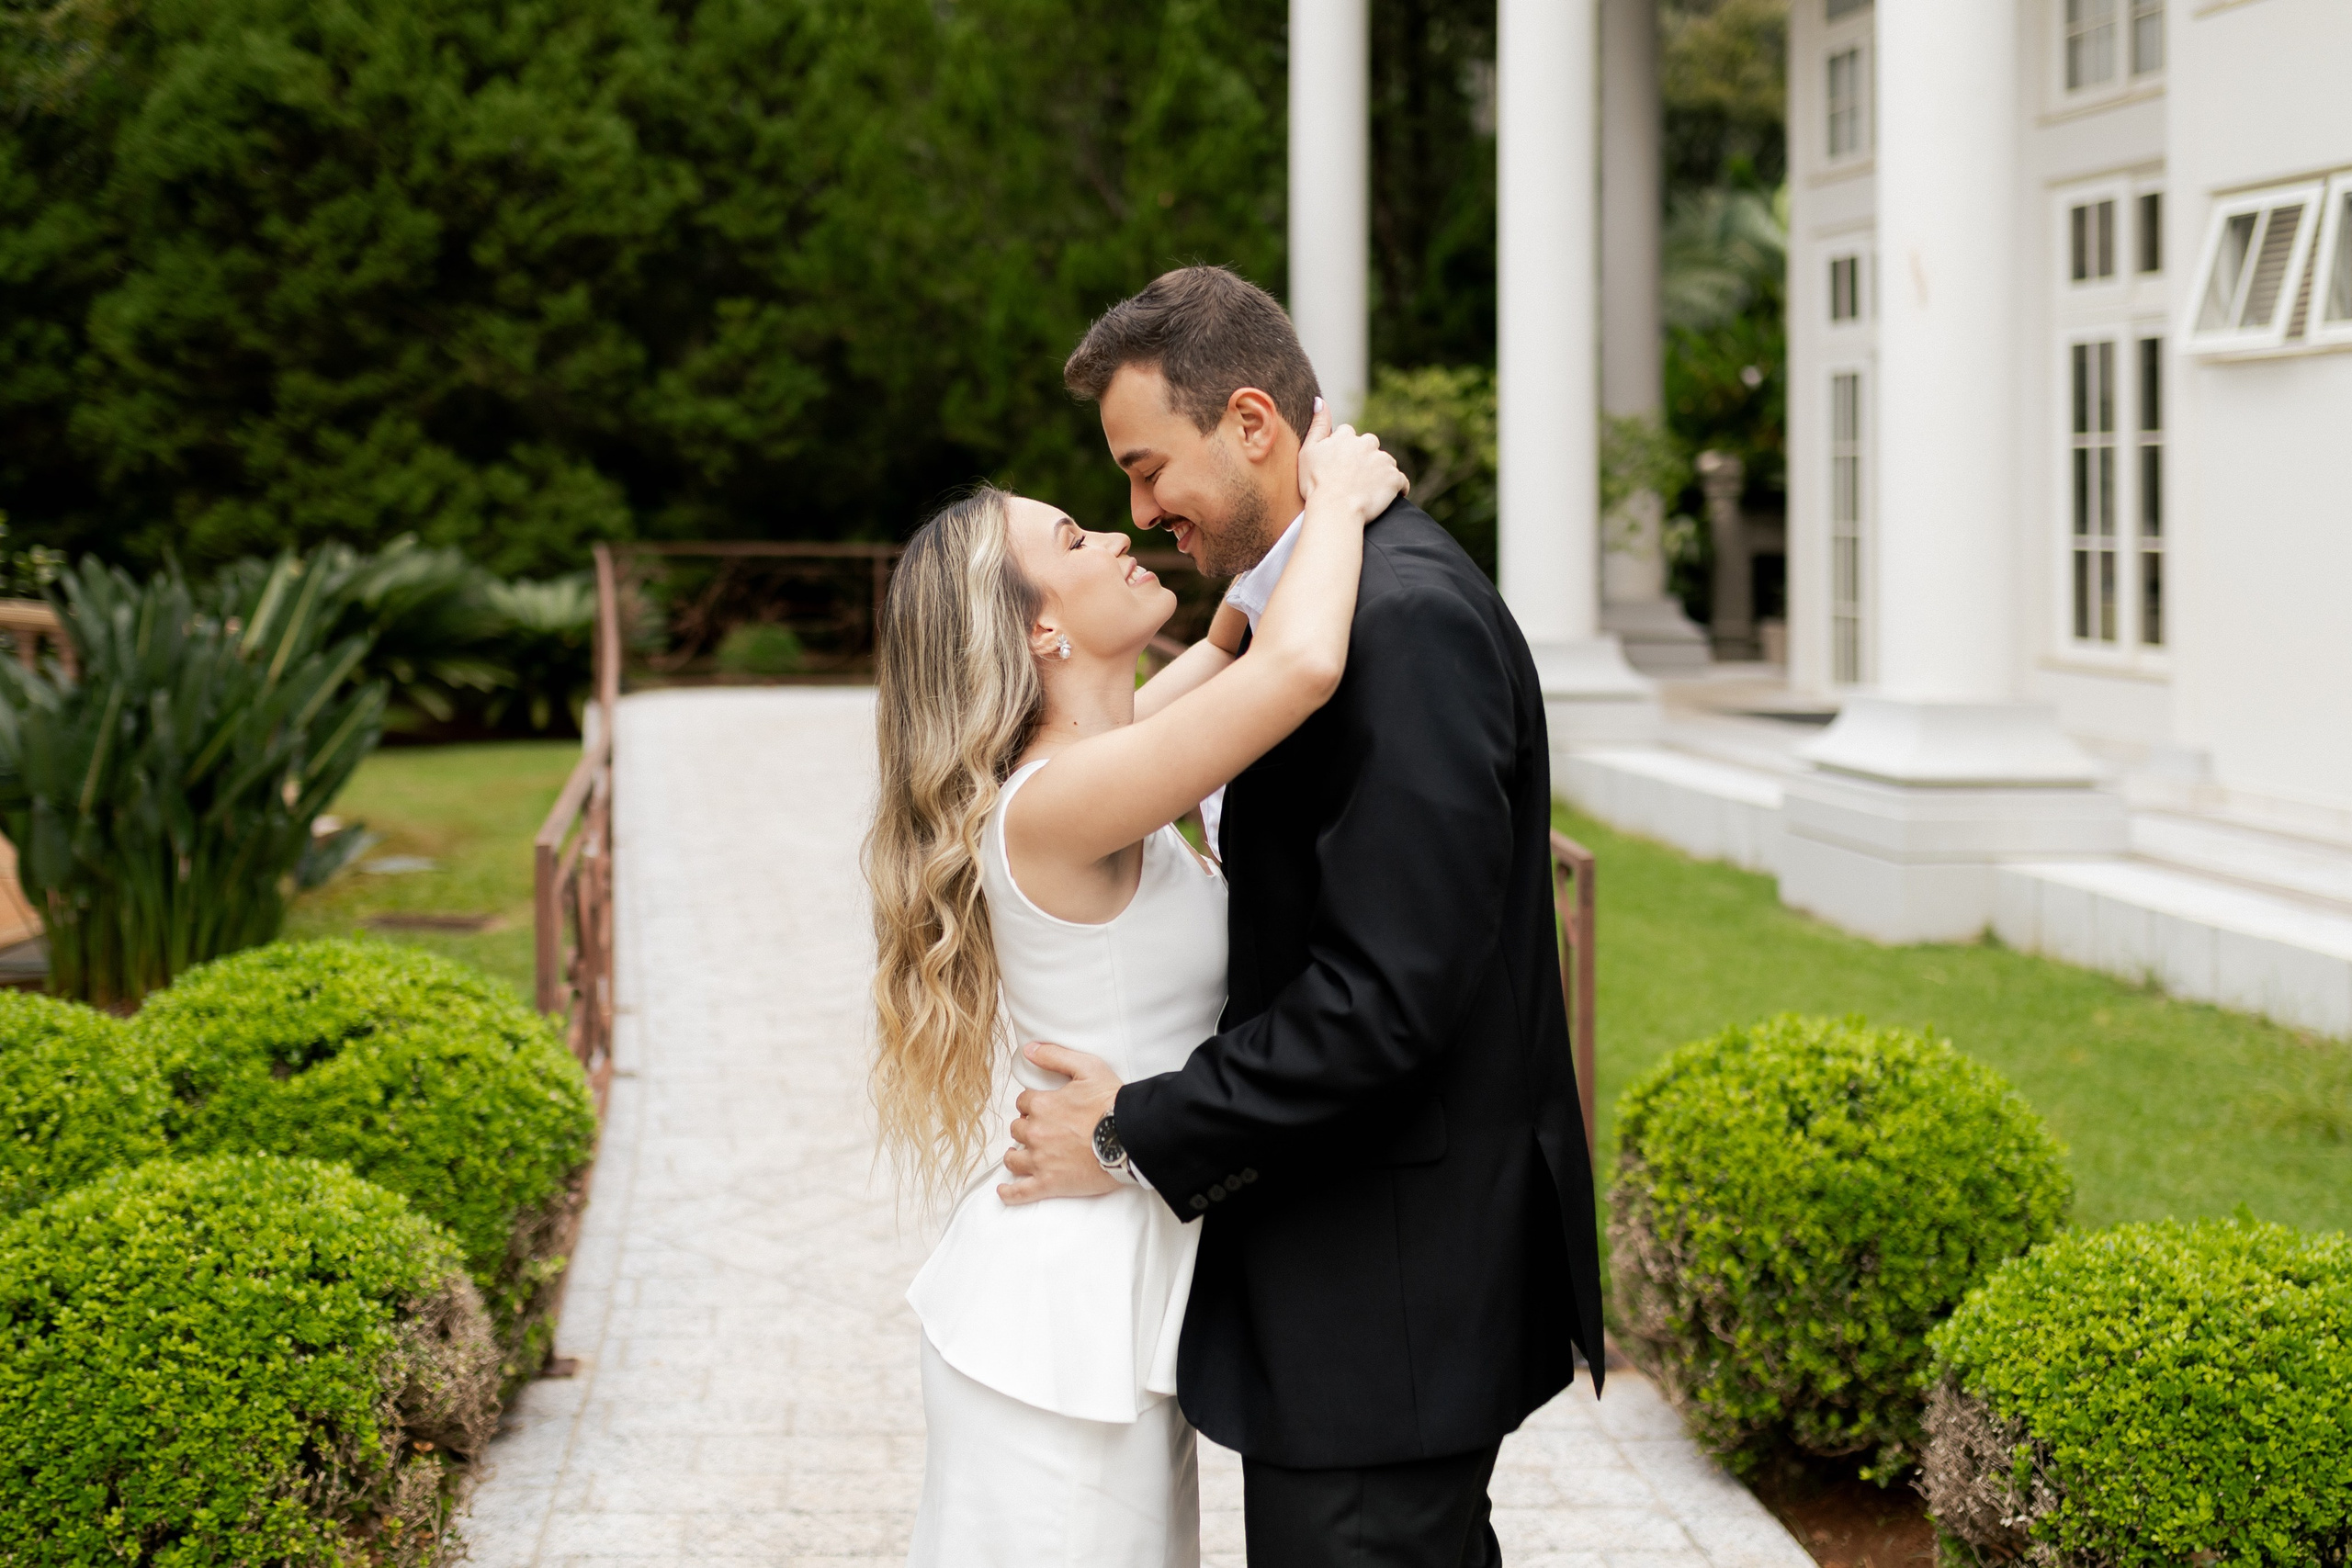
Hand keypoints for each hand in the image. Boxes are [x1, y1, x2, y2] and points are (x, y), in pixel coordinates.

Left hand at [999, 1041, 1124, 1205]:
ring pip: (1014, 1158)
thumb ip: (1054, 1056)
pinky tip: (1005, 1190)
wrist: (1130, 1137)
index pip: (1024, 1102)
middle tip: (1044, 1130)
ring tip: (1024, 1155)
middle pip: (1018, 1129)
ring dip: (1016, 1155)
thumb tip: (1029, 1049)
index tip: (1044, 1108)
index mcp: (1042, 1105)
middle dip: (1027, 1128)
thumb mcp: (1087, 1067)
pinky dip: (1010, 1192)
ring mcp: (1041, 1160)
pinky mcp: (1050, 1184)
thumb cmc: (1111, 1102)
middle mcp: (1035, 1133)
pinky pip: (1021, 1192)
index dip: (1033, 1104)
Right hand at [1298, 406, 1407, 523]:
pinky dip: (1396, 488)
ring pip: (1384, 462)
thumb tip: (1320, 400)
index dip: (1342, 450)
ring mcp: (1382, 461)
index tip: (1338, 466)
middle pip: (1369, 445)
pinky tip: (1387, 498)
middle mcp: (1367, 443)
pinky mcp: (1394, 478)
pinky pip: (1401, 482)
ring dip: (1379, 472)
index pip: (1348, 435)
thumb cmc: (1315, 484)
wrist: (1334, 509)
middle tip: (1353, 478)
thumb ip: (1317, 425)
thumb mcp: (1308, 451)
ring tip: (1367, 490)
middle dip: (1364, 458)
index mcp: (1346, 436)